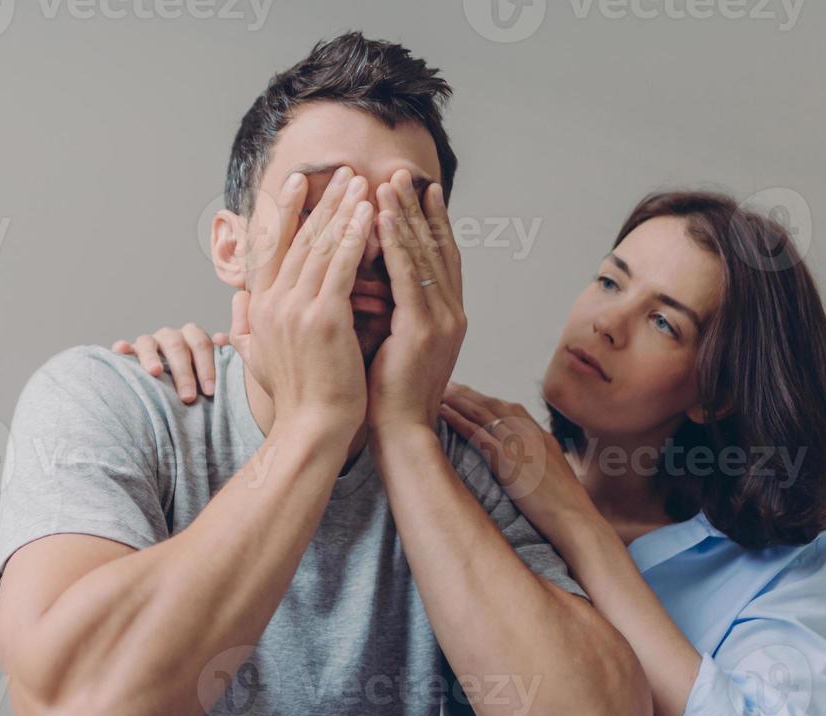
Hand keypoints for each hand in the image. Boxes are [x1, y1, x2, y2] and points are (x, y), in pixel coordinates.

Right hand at [112, 324, 228, 403]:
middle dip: (183, 372)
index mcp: (192, 338)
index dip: (207, 367)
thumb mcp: (212, 373)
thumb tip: (222, 340)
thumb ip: (223, 358)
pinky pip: (124, 348)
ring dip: (151, 356)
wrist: (177, 390)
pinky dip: (123, 348)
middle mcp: (170, 337)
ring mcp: (149, 344)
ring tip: (154, 373)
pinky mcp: (129, 354)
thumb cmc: (198, 383)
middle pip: (176, 345)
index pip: (201, 344)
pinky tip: (120, 351)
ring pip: (148, 342)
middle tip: (188, 397)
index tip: (209, 391)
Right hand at [242, 167, 374, 435]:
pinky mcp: (323, 318)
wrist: (311, 430)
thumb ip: (254, 332)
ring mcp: (296, 309)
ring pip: (320, 247)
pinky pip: (340, 267)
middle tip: (341, 173)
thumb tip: (242, 319)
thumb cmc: (297, 401)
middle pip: (298, 240)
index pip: (273, 248)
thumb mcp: (263, 360)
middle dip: (321, 202)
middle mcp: (273, 303)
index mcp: (262, 309)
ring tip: (359, 182)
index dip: (286, 212)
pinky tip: (368, 214)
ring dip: (341, 210)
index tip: (299, 183)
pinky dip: (354, 236)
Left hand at [367, 172, 467, 434]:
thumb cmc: (388, 396)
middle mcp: (453, 313)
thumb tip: (373, 286)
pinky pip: (408, 275)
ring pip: (423, 255)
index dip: (431, 222)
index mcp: (447, 317)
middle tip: (403, 172)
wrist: (399, 432)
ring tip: (388, 183)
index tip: (419, 191)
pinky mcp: (423, 329)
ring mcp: (442, 320)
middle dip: (419, 208)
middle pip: (437, 247)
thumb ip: (395, 311)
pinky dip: (395, 243)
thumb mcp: (395, 343)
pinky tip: (380, 218)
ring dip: (404, 216)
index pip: (441, 258)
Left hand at [440, 382, 586, 508]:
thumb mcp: (559, 478)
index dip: (490, 401)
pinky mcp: (505, 459)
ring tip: (441, 391)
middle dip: (471, 394)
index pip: (513, 410)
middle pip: (495, 406)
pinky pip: (476, 433)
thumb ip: (543, 467)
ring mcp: (518, 444)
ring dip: (459, 400)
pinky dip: (457, 420)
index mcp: (543, 438)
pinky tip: (442, 413)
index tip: (474, 395)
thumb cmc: (569, 508)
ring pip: (483, 413)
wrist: (575, 517)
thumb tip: (532, 471)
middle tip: (450, 385)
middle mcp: (529, 434)